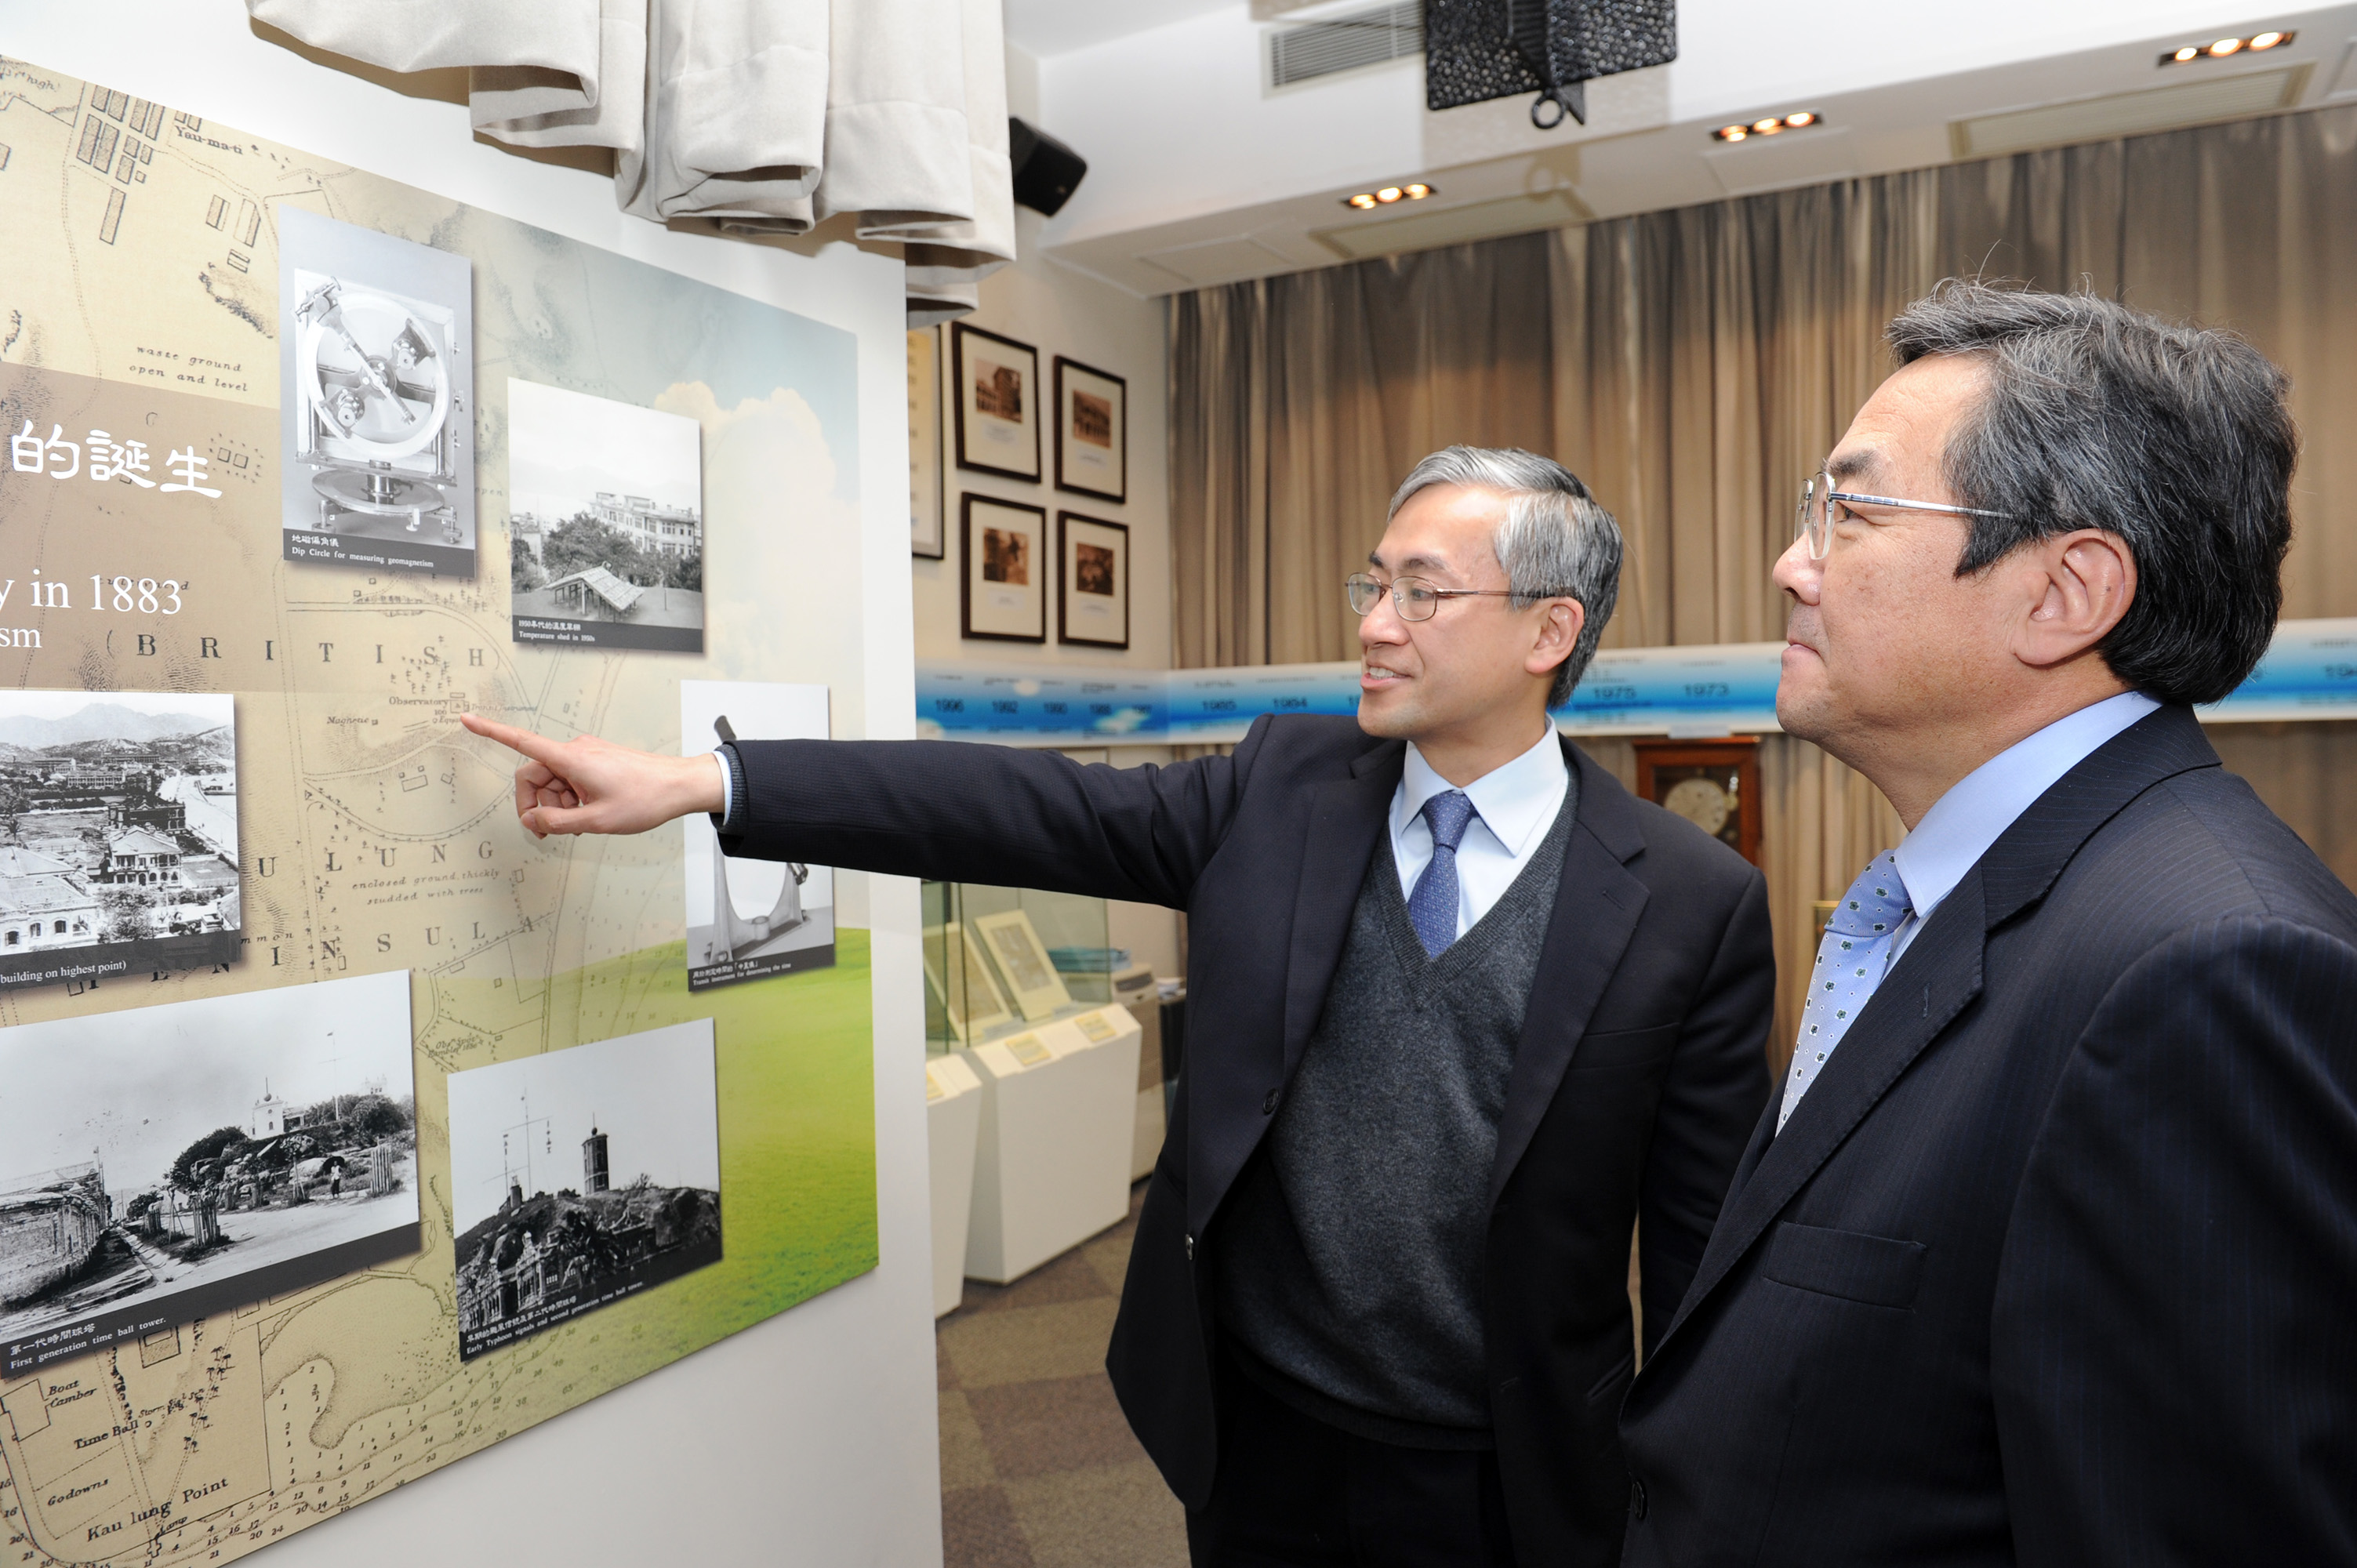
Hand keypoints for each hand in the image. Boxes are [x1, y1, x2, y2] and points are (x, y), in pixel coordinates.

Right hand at [460, 713, 724, 837]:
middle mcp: (575, 750)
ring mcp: (586, 754)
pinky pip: (569, 779)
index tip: (466, 719)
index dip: (491, 731)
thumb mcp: (596, 821)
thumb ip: (557, 823)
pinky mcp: (595, 760)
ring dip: (557, 805)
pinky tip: (589, 814)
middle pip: (534, 774)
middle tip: (551, 833)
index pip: (521, 741)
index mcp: (571, 758)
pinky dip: (570, 798)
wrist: (679, 786)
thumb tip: (531, 821)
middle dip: (536, 804)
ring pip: (553, 781)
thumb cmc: (645, 799)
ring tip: (582, 823)